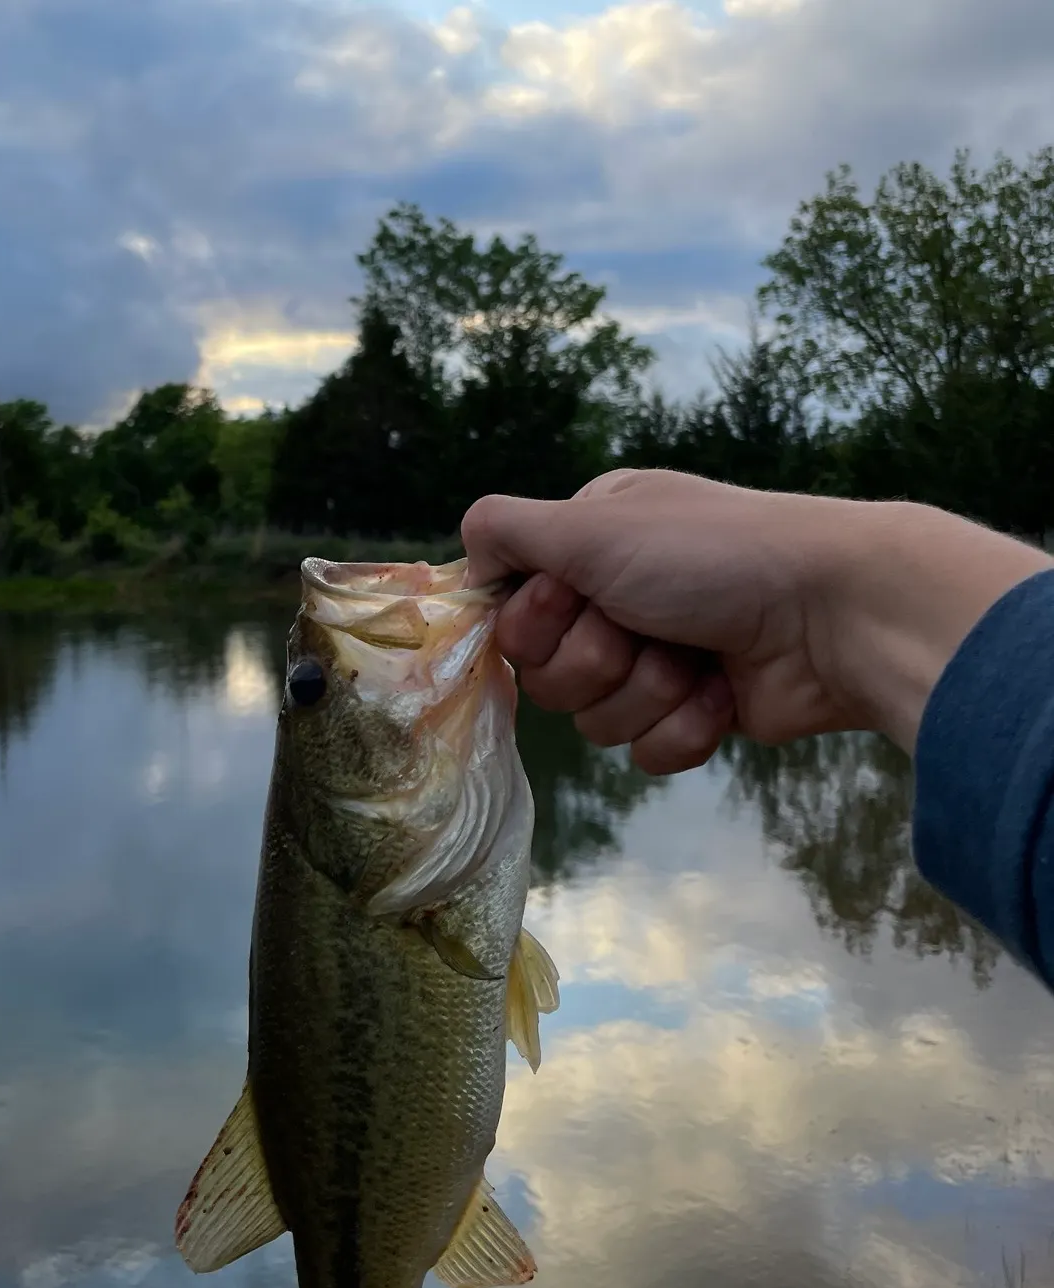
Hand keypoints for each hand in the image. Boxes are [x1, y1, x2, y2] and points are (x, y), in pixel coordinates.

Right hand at [462, 469, 1049, 774]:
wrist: (834, 613)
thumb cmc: (711, 555)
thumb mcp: (592, 523)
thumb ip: (505, 530)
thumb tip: (465, 556)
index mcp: (591, 545)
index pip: (512, 610)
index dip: (533, 622)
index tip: (570, 601)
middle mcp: (618, 598)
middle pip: (547, 673)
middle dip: (595, 660)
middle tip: (642, 630)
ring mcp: (657, 660)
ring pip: (594, 719)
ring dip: (645, 693)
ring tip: (695, 661)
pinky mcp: (694, 715)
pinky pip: (644, 752)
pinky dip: (681, 728)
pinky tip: (720, 696)